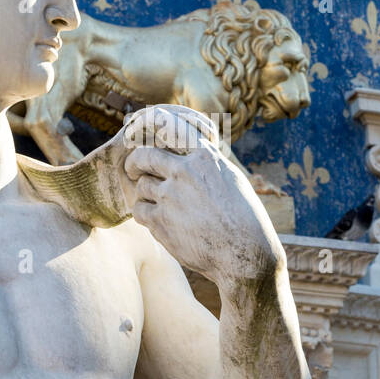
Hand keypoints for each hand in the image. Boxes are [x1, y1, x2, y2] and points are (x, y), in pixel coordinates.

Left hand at [121, 105, 281, 282]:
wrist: (244, 254)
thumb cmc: (245, 218)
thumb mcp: (231, 178)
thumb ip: (206, 163)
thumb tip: (190, 152)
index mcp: (204, 157)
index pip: (170, 127)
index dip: (153, 124)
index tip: (142, 128)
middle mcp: (183, 172)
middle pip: (143, 157)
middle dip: (135, 162)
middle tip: (134, 167)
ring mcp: (169, 198)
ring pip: (141, 186)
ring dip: (146, 193)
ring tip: (160, 204)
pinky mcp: (160, 223)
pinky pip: (139, 211)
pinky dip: (145, 214)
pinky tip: (157, 220)